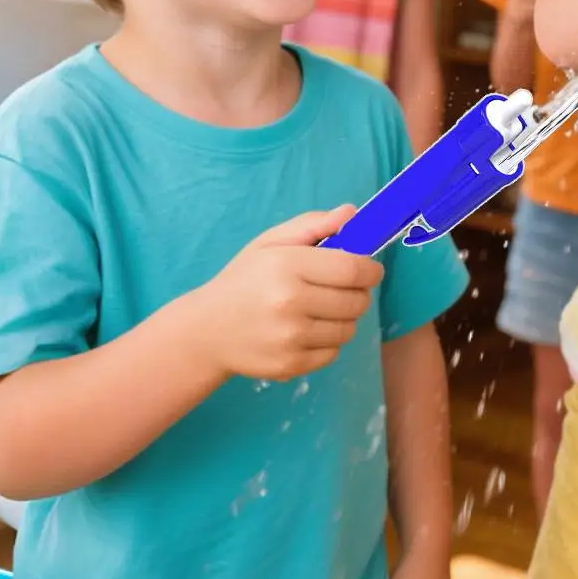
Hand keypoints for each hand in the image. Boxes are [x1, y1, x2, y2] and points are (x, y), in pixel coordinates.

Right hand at [192, 207, 381, 381]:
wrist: (207, 330)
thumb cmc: (244, 280)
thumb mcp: (270, 243)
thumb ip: (313, 225)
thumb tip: (351, 213)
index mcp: (287, 267)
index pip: (352, 268)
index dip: (370, 269)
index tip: (369, 269)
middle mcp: (290, 303)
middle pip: (357, 301)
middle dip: (359, 293)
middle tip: (342, 288)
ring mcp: (291, 338)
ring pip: (349, 328)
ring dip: (344, 318)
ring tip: (320, 309)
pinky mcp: (291, 364)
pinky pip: (334, 352)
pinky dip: (328, 341)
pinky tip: (307, 330)